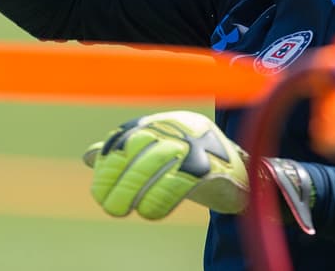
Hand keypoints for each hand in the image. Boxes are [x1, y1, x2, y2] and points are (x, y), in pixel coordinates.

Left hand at [82, 110, 248, 219]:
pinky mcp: (213, 165)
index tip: (99, 188)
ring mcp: (198, 143)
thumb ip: (126, 154)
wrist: (246, 178)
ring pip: (156, 162)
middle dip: (117, 177)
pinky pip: (181, 179)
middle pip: (139, 146)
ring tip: (121, 211)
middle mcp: (179, 126)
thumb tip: (88, 157)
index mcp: (164, 122)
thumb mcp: (159, 156)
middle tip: (107, 205)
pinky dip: (160, 197)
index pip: (127, 136)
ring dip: (133, 188)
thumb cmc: (195, 166)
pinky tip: (149, 212)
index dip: (109, 161)